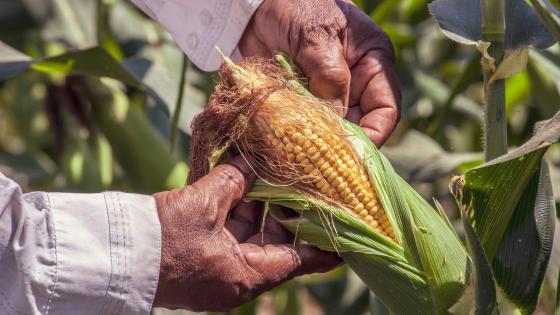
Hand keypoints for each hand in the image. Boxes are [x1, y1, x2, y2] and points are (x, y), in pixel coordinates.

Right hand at [152, 157, 340, 310]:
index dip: (325, 246)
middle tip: (304, 184)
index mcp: (247, 274)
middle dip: (286, 212)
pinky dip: (236, 211)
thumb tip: (252, 161)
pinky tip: (241, 184)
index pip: (300, 260)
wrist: (114, 256)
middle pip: (276, 243)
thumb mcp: (203, 205)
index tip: (347, 236)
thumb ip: (233, 181)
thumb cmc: (163, 239)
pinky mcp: (203, 258)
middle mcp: (237, 277)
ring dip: (258, 207)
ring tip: (272, 176)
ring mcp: (219, 269)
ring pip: (251, 235)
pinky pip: (229, 234)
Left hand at [239, 0, 400, 145]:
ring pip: (332, 130)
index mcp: (373, 63)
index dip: (374, 135)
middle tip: (321, 165)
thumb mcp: (316, 36)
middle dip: (343, 146)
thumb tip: (336, 122)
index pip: (386, 109)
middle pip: (359, 125)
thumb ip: (329, 76)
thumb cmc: (295, 6)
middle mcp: (354, 82)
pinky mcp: (302, 100)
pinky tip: (285, 146)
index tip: (353, 155)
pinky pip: (306, 126)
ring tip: (301, 158)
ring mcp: (327, 93)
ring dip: (317, 145)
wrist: (255, 4)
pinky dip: (297, 137)